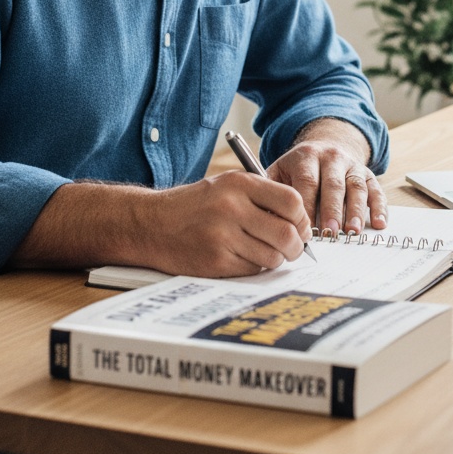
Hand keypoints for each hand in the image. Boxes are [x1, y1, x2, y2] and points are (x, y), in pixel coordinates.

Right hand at [132, 171, 312, 276]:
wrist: (150, 223)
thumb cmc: (194, 206)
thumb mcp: (226, 185)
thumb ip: (262, 197)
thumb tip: (300, 222)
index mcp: (239, 183)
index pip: (291, 201)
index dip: (302, 218)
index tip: (300, 227)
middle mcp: (232, 207)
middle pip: (287, 233)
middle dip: (296, 246)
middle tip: (292, 248)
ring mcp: (223, 235)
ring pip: (272, 256)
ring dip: (273, 259)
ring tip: (260, 251)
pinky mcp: (215, 261)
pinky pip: (253, 270)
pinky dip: (254, 267)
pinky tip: (240, 257)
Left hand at [267, 119, 387, 236]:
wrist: (325, 146)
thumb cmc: (298, 169)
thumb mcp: (280, 171)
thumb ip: (272, 191)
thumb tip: (266, 219)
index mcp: (306, 156)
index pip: (307, 181)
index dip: (307, 205)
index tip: (303, 229)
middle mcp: (331, 157)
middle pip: (333, 184)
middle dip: (331, 210)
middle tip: (329, 233)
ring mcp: (352, 165)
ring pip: (356, 187)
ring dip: (356, 211)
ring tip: (352, 231)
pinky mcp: (368, 174)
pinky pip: (376, 190)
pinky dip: (379, 207)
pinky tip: (379, 223)